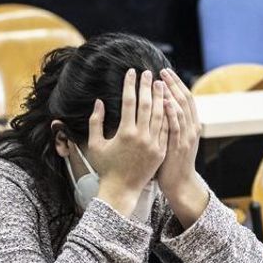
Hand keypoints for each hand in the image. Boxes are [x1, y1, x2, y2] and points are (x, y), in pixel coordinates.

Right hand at [89, 69, 168, 215]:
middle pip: (147, 104)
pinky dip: (167, 115)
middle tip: (148, 73)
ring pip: (160, 115)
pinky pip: (166, 129)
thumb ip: (95, 121)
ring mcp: (154, 144)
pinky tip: (167, 104)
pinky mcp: (161, 151)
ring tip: (160, 84)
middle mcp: (141, 137)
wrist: (121, 190)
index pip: (129, 102)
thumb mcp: (95, 144)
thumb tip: (99, 102)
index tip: (131, 72)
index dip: (130, 85)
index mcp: (125, 133)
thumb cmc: (105, 167)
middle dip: (147, 86)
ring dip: (160, 97)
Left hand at [156, 68, 207, 227]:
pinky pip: (176, 125)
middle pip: (184, 100)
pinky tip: (163, 101)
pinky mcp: (178, 146)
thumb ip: (170, 124)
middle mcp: (191, 128)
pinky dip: (171, 112)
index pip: (185, 99)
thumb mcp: (173, 140)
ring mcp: (186, 137)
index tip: (165, 73)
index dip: (176, 84)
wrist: (179, 184)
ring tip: (160, 81)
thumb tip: (159, 106)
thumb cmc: (171, 163)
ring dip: (171, 94)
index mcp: (190, 125)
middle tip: (161, 71)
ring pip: (181, 109)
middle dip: (173, 84)